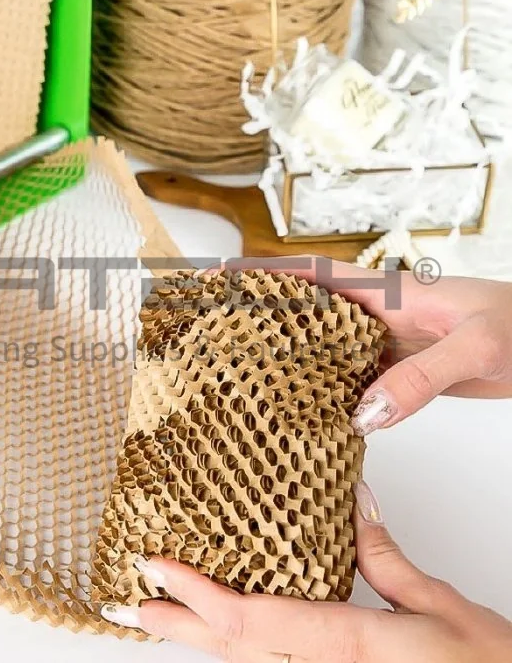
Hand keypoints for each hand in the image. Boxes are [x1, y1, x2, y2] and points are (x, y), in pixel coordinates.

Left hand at [100, 481, 511, 661]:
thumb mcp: (442, 609)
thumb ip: (387, 557)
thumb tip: (353, 503)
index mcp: (349, 647)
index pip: (251, 620)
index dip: (194, 596)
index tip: (155, 569)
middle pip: (233, 652)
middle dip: (174, 629)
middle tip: (128, 607)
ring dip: (198, 643)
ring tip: (161, 618)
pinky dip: (235, 653)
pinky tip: (221, 638)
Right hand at [215, 257, 511, 434]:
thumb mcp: (475, 347)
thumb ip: (420, 379)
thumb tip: (363, 415)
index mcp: (385, 292)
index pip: (311, 274)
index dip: (262, 273)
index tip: (218, 276)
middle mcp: (375, 315)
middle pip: (303, 308)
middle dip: (258, 309)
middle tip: (214, 324)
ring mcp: (382, 343)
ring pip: (320, 346)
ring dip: (284, 353)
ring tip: (241, 367)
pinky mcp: (395, 369)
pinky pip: (347, 378)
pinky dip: (321, 389)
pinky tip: (303, 404)